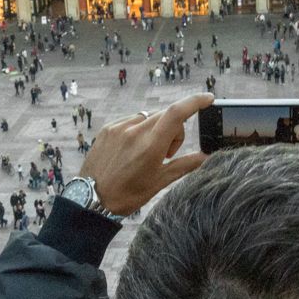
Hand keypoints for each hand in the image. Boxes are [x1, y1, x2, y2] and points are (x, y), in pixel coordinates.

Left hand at [80, 92, 211, 214]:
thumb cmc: (127, 195)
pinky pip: (131, 121)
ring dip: (155, 129)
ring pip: (149, 117)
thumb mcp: (159, 182)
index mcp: (150, 145)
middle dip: (173, 130)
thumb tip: (206, 157)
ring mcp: (119, 128)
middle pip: (165, 116)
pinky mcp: (108, 129)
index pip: (177, 113)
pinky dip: (138, 130)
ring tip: (146, 153)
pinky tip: (132, 149)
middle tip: (166, 154)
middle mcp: (135, 131)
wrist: (91, 200)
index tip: (207, 98)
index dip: (195, 102)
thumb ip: (185, 165)